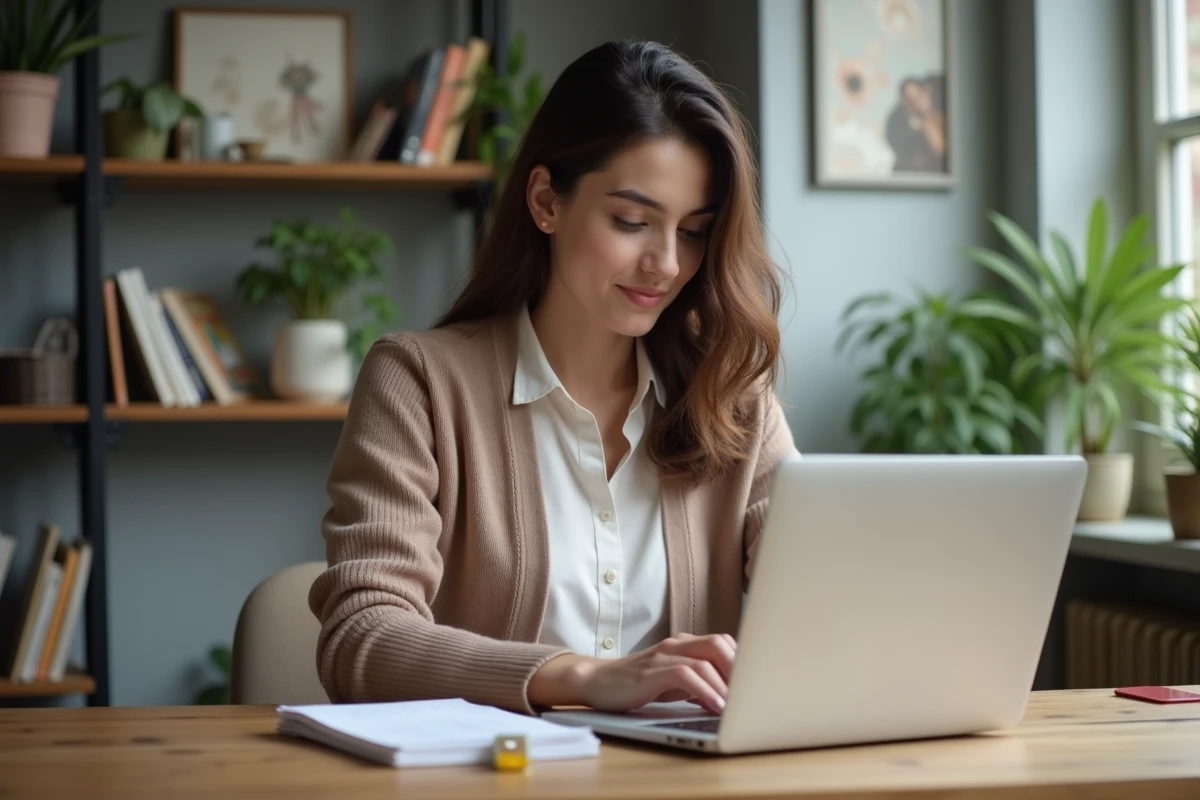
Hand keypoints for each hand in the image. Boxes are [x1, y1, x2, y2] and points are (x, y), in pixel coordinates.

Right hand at [528, 633, 736, 714]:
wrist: (596, 683)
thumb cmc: (637, 684)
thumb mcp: (673, 682)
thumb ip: (699, 682)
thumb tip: (730, 698)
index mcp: (684, 644)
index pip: (723, 643)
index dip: (743, 661)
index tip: (757, 684)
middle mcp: (676, 644)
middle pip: (720, 644)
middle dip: (741, 669)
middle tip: (753, 694)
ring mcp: (663, 655)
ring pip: (706, 659)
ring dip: (727, 684)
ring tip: (739, 706)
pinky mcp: (651, 671)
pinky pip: (686, 675)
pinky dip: (705, 691)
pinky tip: (716, 707)